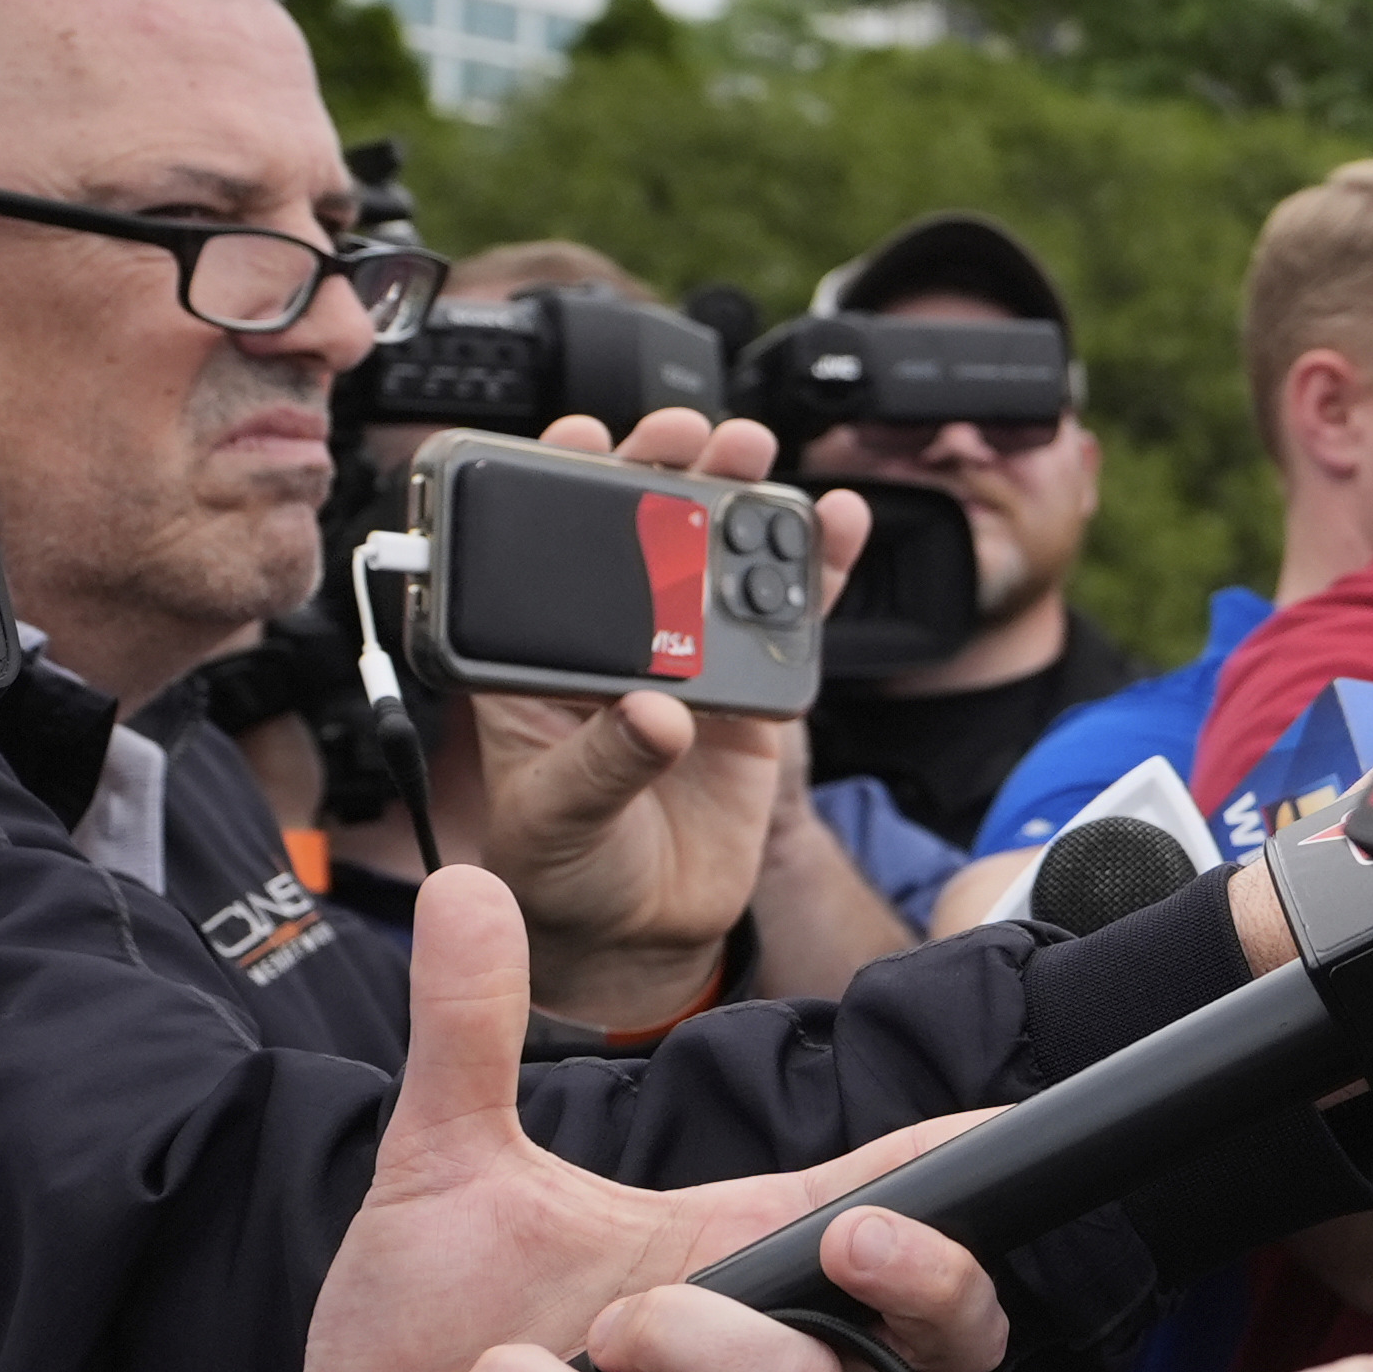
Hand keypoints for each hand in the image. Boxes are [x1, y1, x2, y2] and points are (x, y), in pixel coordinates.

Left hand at [289, 868, 1005, 1371]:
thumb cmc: (433, 1334)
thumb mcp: (450, 1164)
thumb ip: (474, 1030)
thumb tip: (466, 882)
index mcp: (736, 1262)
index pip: (894, 1211)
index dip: (973, 1170)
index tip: (1016, 1121)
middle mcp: (751, 1362)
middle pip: (932, 1343)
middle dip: (929, 1285)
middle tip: (860, 1236)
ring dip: (698, 1348)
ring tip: (600, 1332)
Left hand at [458, 407, 866, 1022]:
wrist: (636, 935)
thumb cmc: (562, 871)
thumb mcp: (555, 817)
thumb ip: (602, 762)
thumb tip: (657, 715)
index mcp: (536, 661)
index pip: (541, 553)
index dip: (558, 484)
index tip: (582, 439)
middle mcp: (611, 645)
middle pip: (640, 534)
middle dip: (665, 470)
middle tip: (689, 435)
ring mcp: (687, 662)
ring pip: (716, 560)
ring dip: (741, 499)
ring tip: (755, 456)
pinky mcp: (749, 693)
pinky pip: (787, 621)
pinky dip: (817, 570)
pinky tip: (836, 521)